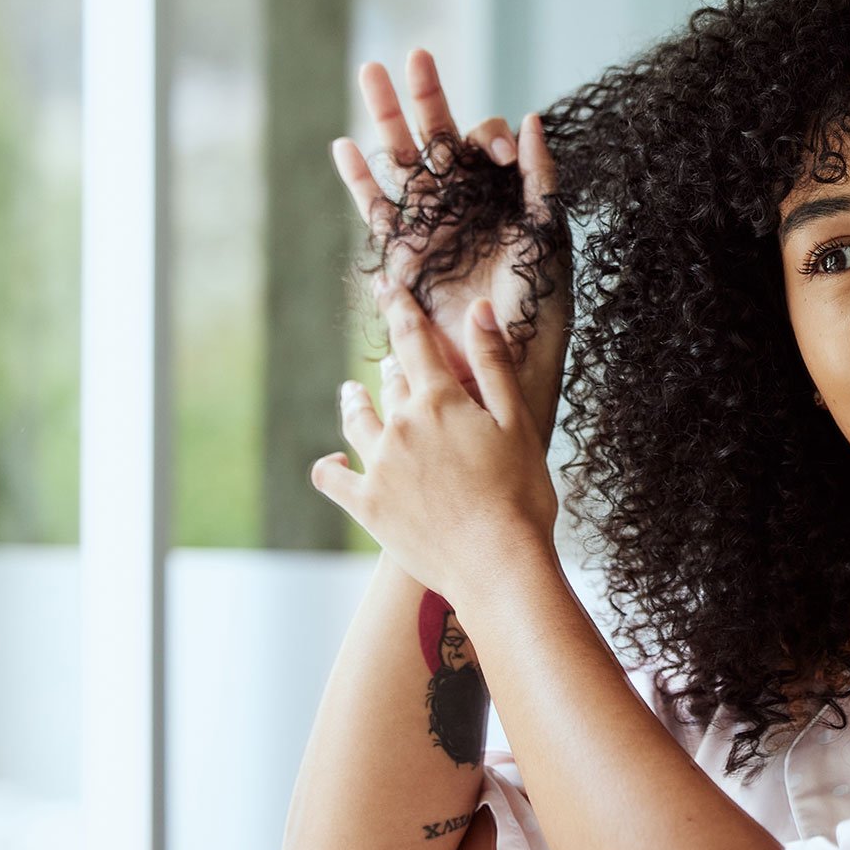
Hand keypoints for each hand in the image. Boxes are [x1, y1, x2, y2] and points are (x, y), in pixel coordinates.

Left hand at [310, 279, 559, 603]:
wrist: (497, 564)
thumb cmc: (521, 494)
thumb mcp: (517, 422)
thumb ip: (493, 364)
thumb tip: (478, 309)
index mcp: (439, 401)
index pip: (414, 340)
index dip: (400, 308)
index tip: (386, 285)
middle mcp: (400, 426)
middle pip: (390, 381)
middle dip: (392, 365)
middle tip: (392, 358)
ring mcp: (378, 466)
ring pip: (357, 419)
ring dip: (354, 400)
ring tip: (351, 391)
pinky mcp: (367, 505)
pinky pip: (332, 477)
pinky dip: (329, 464)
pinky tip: (331, 459)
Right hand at [331, 48, 569, 449]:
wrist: (501, 364)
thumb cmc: (537, 309)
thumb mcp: (547, 237)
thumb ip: (541, 180)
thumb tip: (533, 120)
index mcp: (500, 198)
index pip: (483, 146)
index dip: (485, 137)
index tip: (494, 157)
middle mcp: (464, 206)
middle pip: (437, 139)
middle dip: (425, 96)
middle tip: (414, 53)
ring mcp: (430, 227)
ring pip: (402, 162)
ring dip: (386, 118)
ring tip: (370, 73)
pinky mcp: (402, 254)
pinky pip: (377, 210)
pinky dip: (361, 179)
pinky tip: (345, 145)